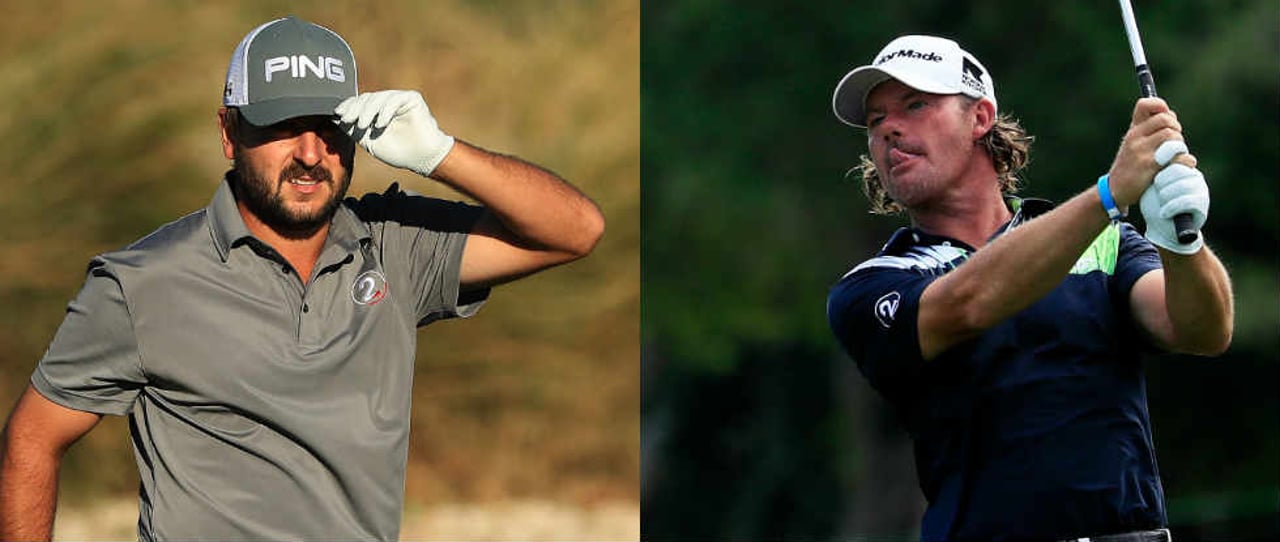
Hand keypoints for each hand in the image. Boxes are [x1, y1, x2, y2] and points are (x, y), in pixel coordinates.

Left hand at [335, 90, 455, 176]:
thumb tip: (335, 118)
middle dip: (354, 109)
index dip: (348, 106)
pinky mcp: (412, 98)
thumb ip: (353, 129)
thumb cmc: (398, 152)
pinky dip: (385, 111)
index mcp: (376, 111)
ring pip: (378, 98)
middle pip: (366, 98)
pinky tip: (381, 124)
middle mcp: (387, 103)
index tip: (338, 114)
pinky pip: (394, 99)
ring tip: (363, 125)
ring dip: (368, 111)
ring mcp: (399, 99)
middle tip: (347, 120)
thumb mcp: (368, 141)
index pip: (359, 103)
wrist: (422, 158)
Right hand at [1106, 98, 1190, 207]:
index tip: (1167, 118)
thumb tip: (1171, 115)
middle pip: (1166, 120)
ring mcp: (1141, 151)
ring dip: (1180, 146)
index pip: (1145, 104)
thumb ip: (1149, 129)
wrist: (1115, 190)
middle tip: (1174, 141)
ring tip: (1174, 155)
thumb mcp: (1132, 144)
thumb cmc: (1130, 166)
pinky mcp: (1149, 166)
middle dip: (1176, 128)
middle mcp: (1135, 137)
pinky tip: (1179, 166)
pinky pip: (1179, 157)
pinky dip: (1185, 161)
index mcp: (1133, 130)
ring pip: (1173, 136)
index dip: (1161, 106)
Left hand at [1140, 162, 1207, 253]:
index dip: (1160, 168)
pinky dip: (1171, 208)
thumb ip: (1155, 172)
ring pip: (1182, 185)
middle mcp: (1194, 175)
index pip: (1173, 156)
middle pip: (1176, 170)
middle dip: (1161, 184)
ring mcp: (1201, 188)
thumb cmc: (1154, 205)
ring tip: (1161, 205)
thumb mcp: (1150, 186)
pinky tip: (1164, 213)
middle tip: (1157, 195)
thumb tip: (1156, 156)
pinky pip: (1187, 201)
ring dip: (1165, 197)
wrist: (1162, 229)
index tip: (1152, 181)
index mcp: (1181, 167)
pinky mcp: (1202, 203)